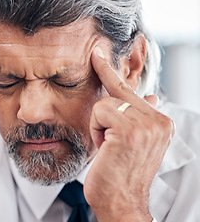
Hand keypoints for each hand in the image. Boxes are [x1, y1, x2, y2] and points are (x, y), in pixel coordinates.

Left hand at [85, 47, 174, 221]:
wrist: (119, 201)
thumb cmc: (119, 172)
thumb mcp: (131, 142)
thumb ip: (139, 117)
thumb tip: (151, 95)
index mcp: (160, 122)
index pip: (132, 91)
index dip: (112, 73)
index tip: (99, 53)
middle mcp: (158, 120)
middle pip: (118, 92)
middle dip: (102, 110)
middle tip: (97, 82)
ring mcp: (146, 124)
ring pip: (105, 103)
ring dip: (99, 126)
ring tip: (108, 147)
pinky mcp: (129, 129)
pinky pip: (99, 112)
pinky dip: (95, 130)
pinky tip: (105, 148)